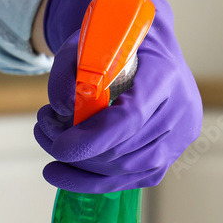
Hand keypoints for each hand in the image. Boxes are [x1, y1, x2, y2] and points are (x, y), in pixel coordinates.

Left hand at [34, 0, 202, 192]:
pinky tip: (61, 172)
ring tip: (48, 140)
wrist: (145, 46)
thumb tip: (61, 108)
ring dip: (78, 165)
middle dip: (76, 150)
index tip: (58, 147)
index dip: (92, 139)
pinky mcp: (167, 157)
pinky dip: (89, 181)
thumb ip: (67, 69)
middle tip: (41, 128)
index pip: (131, 118)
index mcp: (165, 74)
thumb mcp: (84, 41)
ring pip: (123, 170)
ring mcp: (179, 137)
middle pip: (123, 150)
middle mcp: (181, 109)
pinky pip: (126, 181)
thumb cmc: (114, 42)